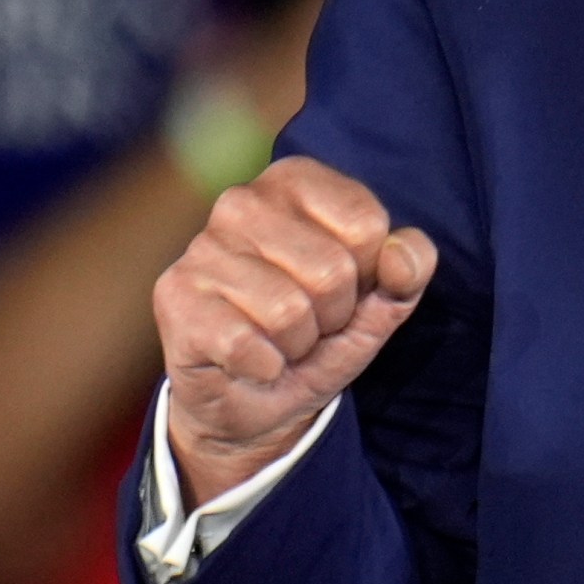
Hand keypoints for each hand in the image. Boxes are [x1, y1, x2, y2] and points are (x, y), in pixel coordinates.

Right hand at [155, 157, 436, 505]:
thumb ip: (408, 270)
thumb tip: (401, 253)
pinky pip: (249, 345)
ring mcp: (202, 246)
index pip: (368, 225)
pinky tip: (248, 359)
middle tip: (307, 323)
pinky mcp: (175, 296)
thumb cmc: (318, 334)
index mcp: (296, 181)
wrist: (254, 402)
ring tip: (278, 340)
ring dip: (297, 344)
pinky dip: (264, 367)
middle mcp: (242, 201)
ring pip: (290, 311)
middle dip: (332, 315)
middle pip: (332, 270)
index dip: (368, 276)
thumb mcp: (380, 303)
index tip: (342, 290)